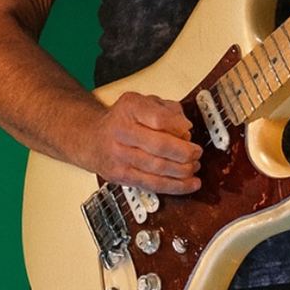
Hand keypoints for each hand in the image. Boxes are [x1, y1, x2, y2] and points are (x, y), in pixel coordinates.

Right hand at [88, 91, 202, 193]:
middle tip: (196, 152)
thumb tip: (185, 128)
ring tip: (193, 167)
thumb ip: (168, 110)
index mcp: (129, 107)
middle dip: (185, 152)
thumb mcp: (144, 102)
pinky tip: (189, 184)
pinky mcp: (120, 176)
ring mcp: (118, 155)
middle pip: (160, 145)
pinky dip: (175, 186)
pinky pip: (152, 184)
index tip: (188, 130)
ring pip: (158, 168)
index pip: (159, 118)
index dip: (179, 127)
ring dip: (183, 171)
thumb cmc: (124, 120)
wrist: (93, 140)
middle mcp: (120, 130)